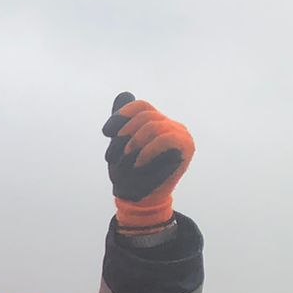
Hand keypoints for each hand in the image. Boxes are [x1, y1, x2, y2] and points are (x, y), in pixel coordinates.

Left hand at [102, 92, 193, 232]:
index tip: (106, 133)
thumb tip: (124, 94)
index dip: (122, 116)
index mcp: (157, 122)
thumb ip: (123, 122)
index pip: (141, 106)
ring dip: (133, 144)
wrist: (137, 198)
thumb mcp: (120, 144)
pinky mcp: (186, 147)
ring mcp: (180, 135)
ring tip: (128, 160)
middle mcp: (171, 125)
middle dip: (124, 135)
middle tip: (113, 156)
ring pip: (153, 125)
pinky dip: (148, 150)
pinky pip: (166, 138)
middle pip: (145, 115)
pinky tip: (139, 163)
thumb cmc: (128, 173)